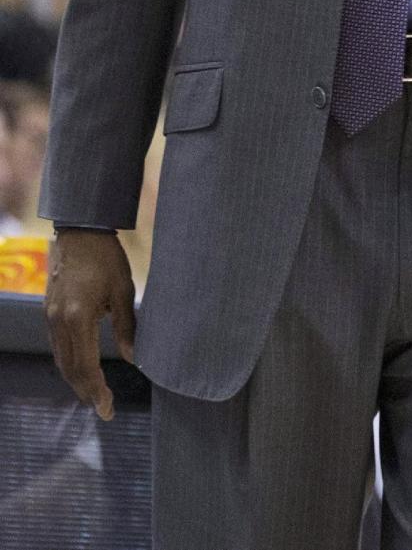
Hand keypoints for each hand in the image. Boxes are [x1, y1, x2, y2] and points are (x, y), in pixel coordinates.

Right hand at [45, 230, 135, 420]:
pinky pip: (57, 347)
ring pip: (60, 360)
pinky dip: (69, 363)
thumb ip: (127, 327)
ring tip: (95, 395)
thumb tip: (133, 358)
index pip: (86, 367)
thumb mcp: (123, 290)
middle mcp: (59, 322)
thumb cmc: (107, 257)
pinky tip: (81, 369)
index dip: (97, 391)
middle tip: (104, 409)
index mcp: (79, 317)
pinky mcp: (49, 312)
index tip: (108, 409)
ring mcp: (50, 317)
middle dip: (86, 392)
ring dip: (76, 381)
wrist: (79, 231)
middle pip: (70, 369)